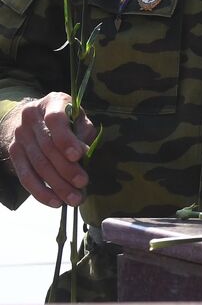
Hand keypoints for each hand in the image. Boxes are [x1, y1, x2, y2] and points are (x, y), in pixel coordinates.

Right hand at [0, 93, 96, 207]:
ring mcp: (19, 135)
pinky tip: (55, 202)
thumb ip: (83, 132)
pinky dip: (41, 191)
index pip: (55, 120)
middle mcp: (31, 118)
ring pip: (37, 164)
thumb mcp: (78, 117)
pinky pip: (25, 175)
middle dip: (66, 169)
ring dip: (56, 185)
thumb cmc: (66, 118)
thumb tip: (85, 153)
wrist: (34, 117)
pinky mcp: (13, 152)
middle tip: (82, 184)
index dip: (66, 139)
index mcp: (52, 102)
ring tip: (74, 199)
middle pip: (47, 147)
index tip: (78, 156)